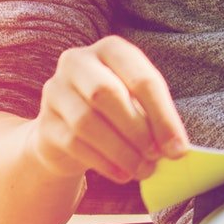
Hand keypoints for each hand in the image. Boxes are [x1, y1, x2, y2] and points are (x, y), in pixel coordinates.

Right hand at [29, 36, 188, 183]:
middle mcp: (77, 62)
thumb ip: (154, 119)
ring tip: (143, 169)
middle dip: (137, 129)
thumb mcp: (137, 104)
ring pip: (87, 121)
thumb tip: (176, 148)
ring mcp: (55, 91)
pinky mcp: (45, 124)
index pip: (141, 78)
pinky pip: (74, 144)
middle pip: (107, 93)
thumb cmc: (115, 112)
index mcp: (110, 49)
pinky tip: (123, 174)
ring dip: (121, 151)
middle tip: (157, 156)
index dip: (163, 115)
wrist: (67, 132)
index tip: (178, 148)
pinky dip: (104, 162)